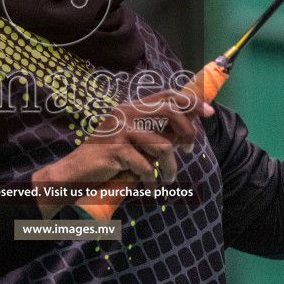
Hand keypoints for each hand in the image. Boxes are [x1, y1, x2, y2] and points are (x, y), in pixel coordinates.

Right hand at [32, 87, 212, 217]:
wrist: (76, 172)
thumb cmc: (108, 159)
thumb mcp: (132, 141)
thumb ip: (154, 132)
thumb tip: (187, 131)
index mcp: (132, 107)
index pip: (167, 95)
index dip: (190, 102)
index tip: (208, 112)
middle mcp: (126, 112)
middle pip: (170, 112)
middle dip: (187, 131)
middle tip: (189, 149)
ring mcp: (120, 129)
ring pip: (163, 145)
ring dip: (170, 167)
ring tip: (168, 179)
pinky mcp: (115, 149)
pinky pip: (146, 165)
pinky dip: (151, 180)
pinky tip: (149, 187)